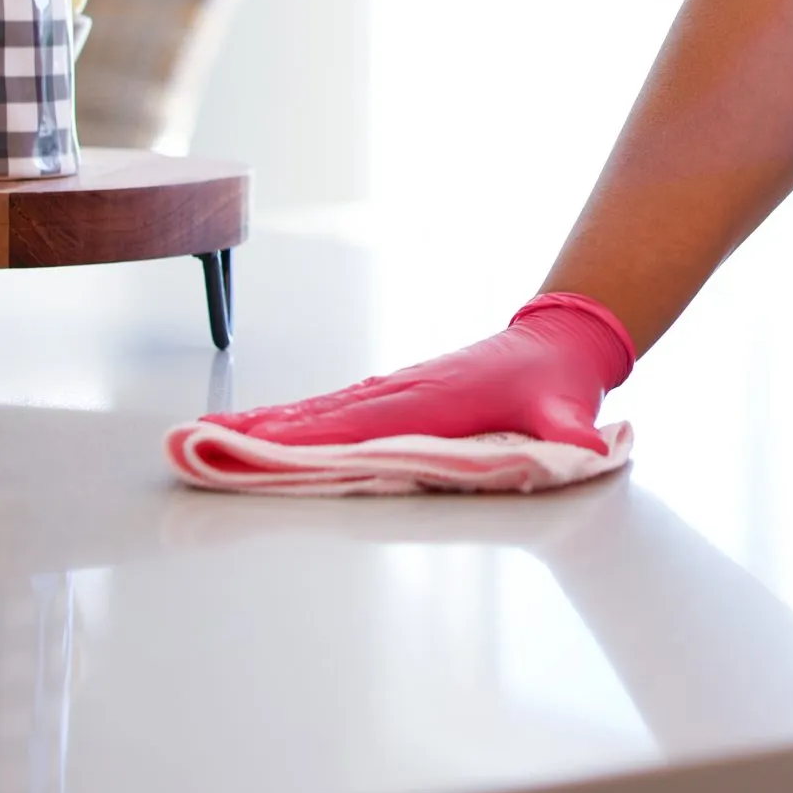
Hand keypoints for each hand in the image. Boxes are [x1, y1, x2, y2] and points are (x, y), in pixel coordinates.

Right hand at [205, 294, 634, 451]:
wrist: (556, 343)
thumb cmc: (557, 385)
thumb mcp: (572, 412)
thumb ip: (577, 435)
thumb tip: (595, 449)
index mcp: (438, 401)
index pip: (363, 424)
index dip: (311, 438)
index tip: (260, 448)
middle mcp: (406, 393)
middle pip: (323, 417)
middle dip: (261, 435)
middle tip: (197, 446)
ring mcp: (396, 391)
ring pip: (320, 411)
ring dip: (265, 428)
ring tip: (206, 441)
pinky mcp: (394, 395)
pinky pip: (333, 411)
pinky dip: (292, 422)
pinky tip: (258, 433)